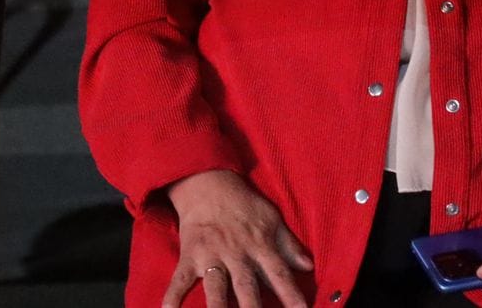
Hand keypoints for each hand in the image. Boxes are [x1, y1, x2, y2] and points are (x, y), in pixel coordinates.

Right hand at [163, 170, 312, 307]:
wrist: (209, 185)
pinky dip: (172, 297)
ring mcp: (211, 257)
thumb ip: (289, 245)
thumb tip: (308, 266)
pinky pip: (179, 281)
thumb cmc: (244, 205)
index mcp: (260, 246)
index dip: (291, 293)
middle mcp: (237, 254)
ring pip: (216, 288)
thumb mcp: (271, 220)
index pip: (279, 273)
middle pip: (247, 287)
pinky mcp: (189, 257)